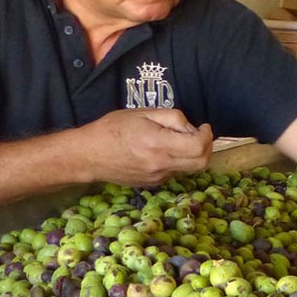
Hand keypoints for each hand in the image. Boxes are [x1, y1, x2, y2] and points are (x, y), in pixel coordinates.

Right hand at [82, 108, 211, 184]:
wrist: (88, 155)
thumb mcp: (143, 113)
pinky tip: (159, 150)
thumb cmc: (112, 129)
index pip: (198, 147)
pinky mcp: (152, 183)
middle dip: (207, 148)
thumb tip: (191, 128)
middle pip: (201, 163)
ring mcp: (157, 177)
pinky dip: (175, 160)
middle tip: (199, 135)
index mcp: (158, 144)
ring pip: (188, 168)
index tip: (204, 127)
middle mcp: (160, 165)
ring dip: (190, 154)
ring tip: (172, 140)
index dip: (207, 136)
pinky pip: (173, 172)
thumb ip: (172, 118)